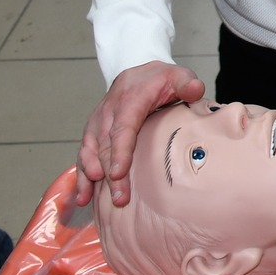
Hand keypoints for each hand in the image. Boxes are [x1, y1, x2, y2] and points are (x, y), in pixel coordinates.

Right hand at [75, 60, 204, 206]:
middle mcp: (108, 113)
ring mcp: (97, 124)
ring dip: (90, 177)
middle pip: (106, 146)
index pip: (123, 128)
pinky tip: (83, 195)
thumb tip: (194, 90)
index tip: (118, 173)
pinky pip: (84, 155)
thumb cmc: (161, 80)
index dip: (119, 151)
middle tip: (119, 198)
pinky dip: (81, 174)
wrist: (138, 75)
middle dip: (109, 174)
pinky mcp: (93, 133)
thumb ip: (187, 83)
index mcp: (129, 100)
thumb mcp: (178, 75)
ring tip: (92, 199)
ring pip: (90, 152)